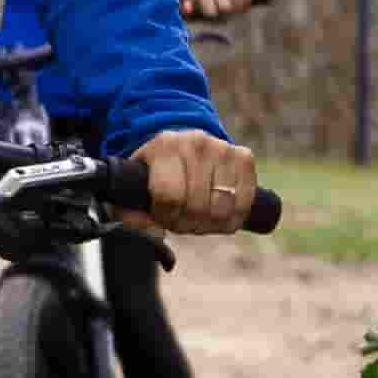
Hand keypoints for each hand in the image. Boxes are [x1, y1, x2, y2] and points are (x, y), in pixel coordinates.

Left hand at [135, 126, 261, 236]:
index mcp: (164, 147)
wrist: (182, 150)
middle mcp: (195, 142)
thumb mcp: (134, 193)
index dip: (167, 216)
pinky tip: (218, 211)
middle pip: (198, 206)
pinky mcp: (244, 157)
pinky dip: (231, 218)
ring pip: (222, 209)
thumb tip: (154, 235)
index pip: (169, 196)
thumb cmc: (156, 177)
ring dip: (210, 223)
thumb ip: (133, 218)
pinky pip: (244, 204)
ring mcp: (223, 148)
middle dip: (188, 223)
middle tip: (182, 217)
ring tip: (199, 214)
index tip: (163, 214)